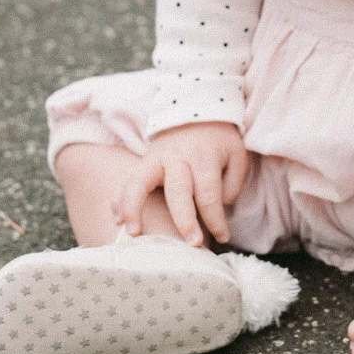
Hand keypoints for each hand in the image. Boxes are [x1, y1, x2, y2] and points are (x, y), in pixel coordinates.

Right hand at [112, 121, 248, 247]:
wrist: (194, 109)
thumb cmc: (218, 140)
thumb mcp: (236, 155)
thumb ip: (232, 183)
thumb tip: (218, 208)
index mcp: (204, 157)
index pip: (209, 194)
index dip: (216, 219)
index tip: (223, 237)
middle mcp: (177, 158)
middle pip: (178, 192)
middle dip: (185, 221)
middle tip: (193, 244)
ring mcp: (155, 159)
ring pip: (140, 182)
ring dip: (135, 208)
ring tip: (134, 233)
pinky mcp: (143, 162)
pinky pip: (127, 181)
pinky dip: (119, 199)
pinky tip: (117, 219)